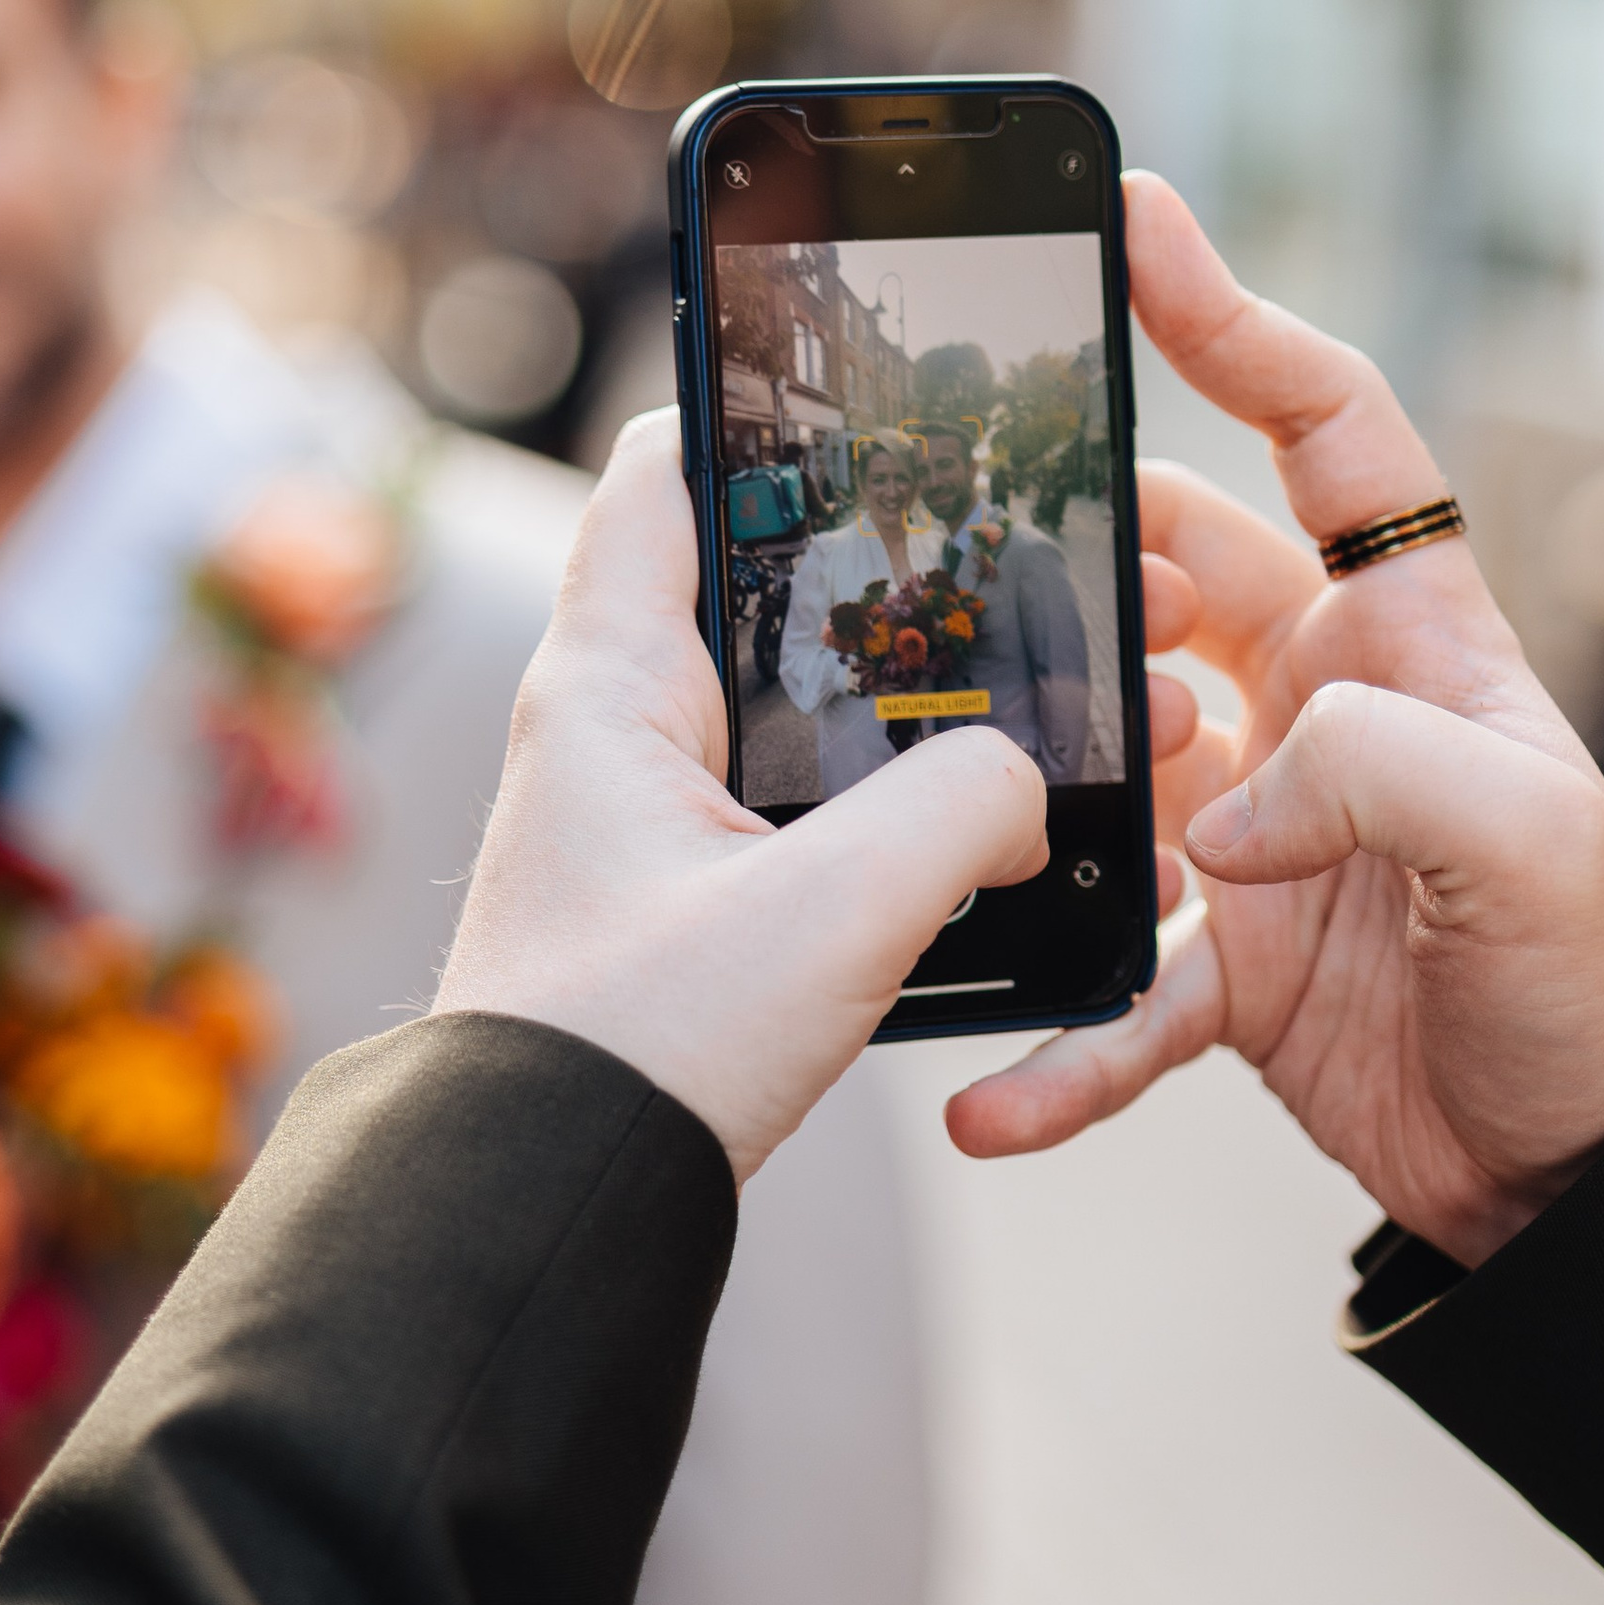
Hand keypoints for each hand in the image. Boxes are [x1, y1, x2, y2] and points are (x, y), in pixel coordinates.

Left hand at [437, 413, 1047, 1180]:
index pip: (667, 474)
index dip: (764, 409)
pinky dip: (894, 800)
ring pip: (798, 708)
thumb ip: (960, 808)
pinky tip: (990, 825)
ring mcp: (646, 820)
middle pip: (765, 588)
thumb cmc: (637, 1055)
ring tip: (1061, 692)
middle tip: (1038, 555)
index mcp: (608, 686)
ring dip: (916, 700)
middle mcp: (613, 732)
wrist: (542, 1218)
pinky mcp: (683, 903)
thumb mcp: (833, 915)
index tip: (881, 386)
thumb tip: (1035, 782)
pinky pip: (803, 807)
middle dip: (904, 570)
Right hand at [949, 176, 1603, 1264]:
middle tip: (990, 583)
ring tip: (986, 836)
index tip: (1133, 225)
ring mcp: (1248, 832)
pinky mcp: (1210, 960)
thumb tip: (1221, 811)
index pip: (1321, 429)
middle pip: (1155, 580)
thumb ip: (1376, 768)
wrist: (1578, 1168)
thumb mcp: (1529, 839)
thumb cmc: (1589, 978)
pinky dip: (1048, 1041)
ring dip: (1033, 800)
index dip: (1229, 318)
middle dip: (1070, 572)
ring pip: (1094, 768)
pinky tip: (990, 1096)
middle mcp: (1313, 709)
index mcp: (1404, 632)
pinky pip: (1099, 985)